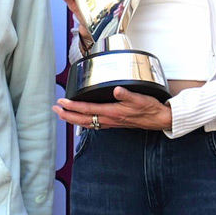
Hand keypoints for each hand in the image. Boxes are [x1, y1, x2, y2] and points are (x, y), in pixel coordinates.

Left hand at [54, 86, 171, 131]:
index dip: (73, 106)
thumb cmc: (150, 109)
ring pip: (87, 123)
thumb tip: (117, 89)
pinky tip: (81, 119)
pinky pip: (94, 124)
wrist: (160, 119)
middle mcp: (109, 119)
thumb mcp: (140, 99)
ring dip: (73, 119)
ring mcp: (111, 122)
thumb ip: (127, 94)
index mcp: (112, 112)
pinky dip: (84, 122)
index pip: (87, 109)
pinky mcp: (114, 123)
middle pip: (82, 119)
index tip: (62, 101)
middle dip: (67, 115)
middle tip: (55, 109)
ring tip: (62, 114)